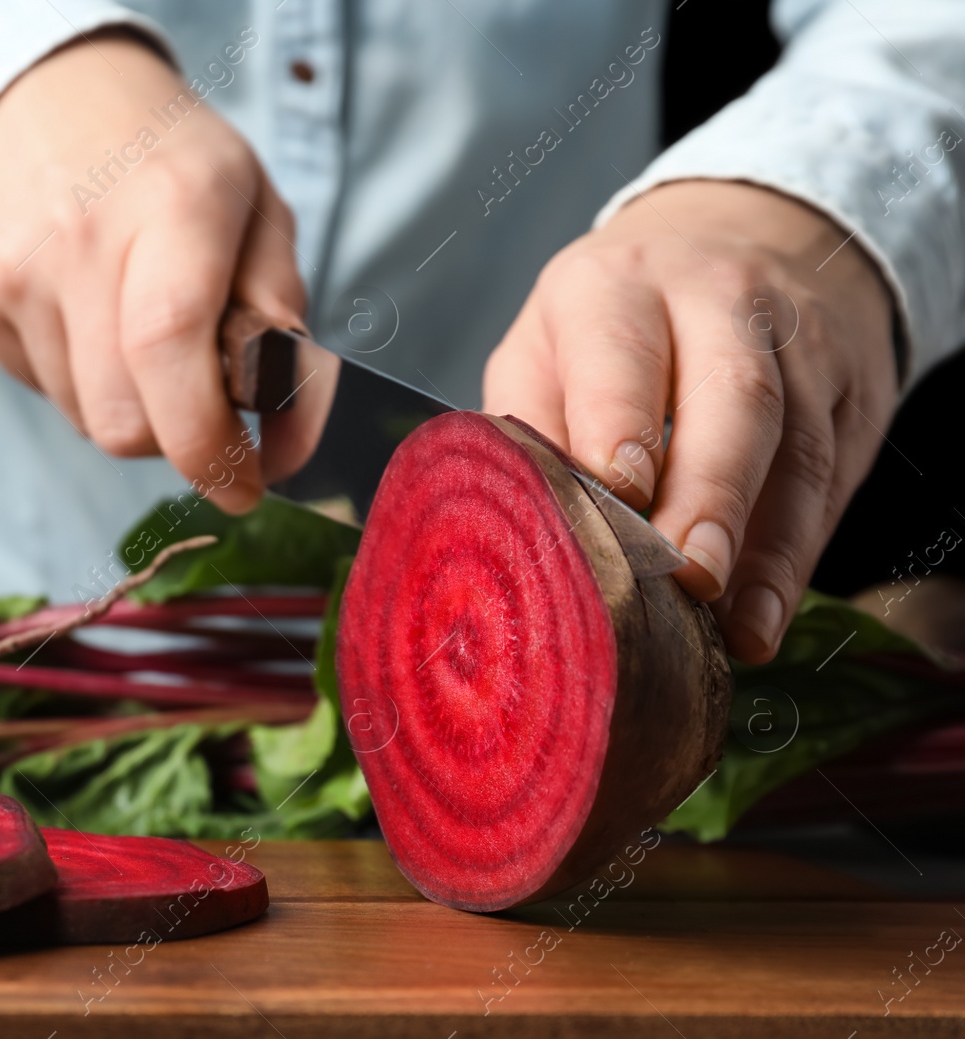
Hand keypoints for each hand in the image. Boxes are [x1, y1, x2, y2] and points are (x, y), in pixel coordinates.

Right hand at [0, 33, 329, 513]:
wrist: (38, 92)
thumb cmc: (167, 158)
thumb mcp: (256, 205)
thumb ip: (280, 314)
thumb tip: (288, 436)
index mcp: (173, 202)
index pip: (170, 350)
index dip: (208, 444)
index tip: (244, 484)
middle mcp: (79, 237)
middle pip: (122, 420)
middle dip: (176, 440)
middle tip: (203, 405)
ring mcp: (11, 270)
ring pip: (82, 418)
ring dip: (128, 407)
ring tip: (136, 332)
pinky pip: (39, 388)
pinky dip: (78, 379)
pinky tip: (86, 315)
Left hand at [484, 180, 897, 662]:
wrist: (739, 238)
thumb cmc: (611, 323)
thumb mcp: (544, 346)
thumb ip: (527, 428)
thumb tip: (517, 533)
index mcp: (614, 284)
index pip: (623, 355)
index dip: (622, 426)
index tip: (619, 495)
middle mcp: (718, 300)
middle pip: (732, 397)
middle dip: (711, 495)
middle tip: (688, 577)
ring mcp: (798, 342)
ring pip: (796, 448)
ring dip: (766, 550)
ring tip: (733, 626)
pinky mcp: (851, 389)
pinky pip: (833, 479)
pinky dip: (796, 558)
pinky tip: (762, 616)